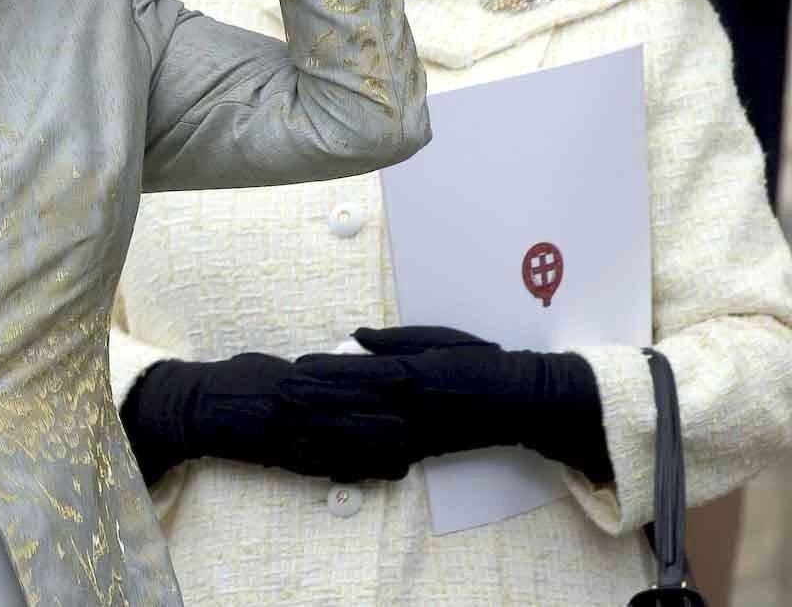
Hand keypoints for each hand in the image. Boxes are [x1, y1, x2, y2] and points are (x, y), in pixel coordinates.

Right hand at [121, 352, 418, 484]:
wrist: (199, 411)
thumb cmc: (236, 380)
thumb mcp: (272, 365)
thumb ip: (306, 370)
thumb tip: (340, 366)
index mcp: (294, 380)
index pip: (347, 380)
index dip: (380, 380)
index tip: (409, 376)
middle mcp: (297, 411)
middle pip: (356, 418)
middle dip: (388, 422)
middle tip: (418, 423)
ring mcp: (293, 439)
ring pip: (348, 450)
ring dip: (379, 453)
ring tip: (408, 455)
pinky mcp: (288, 460)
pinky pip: (330, 469)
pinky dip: (356, 470)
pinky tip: (376, 473)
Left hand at [298, 326, 611, 480]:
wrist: (521, 402)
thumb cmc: (481, 364)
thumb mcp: (441, 340)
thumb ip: (396, 341)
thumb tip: (356, 335)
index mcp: (413, 373)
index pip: (358, 370)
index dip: (324, 369)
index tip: (296, 366)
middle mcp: (410, 405)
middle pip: (352, 403)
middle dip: (314, 400)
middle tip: (280, 395)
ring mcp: (416, 432)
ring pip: (363, 435)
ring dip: (326, 431)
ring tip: (294, 428)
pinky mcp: (424, 452)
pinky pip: (382, 459)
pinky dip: (356, 462)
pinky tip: (330, 464)